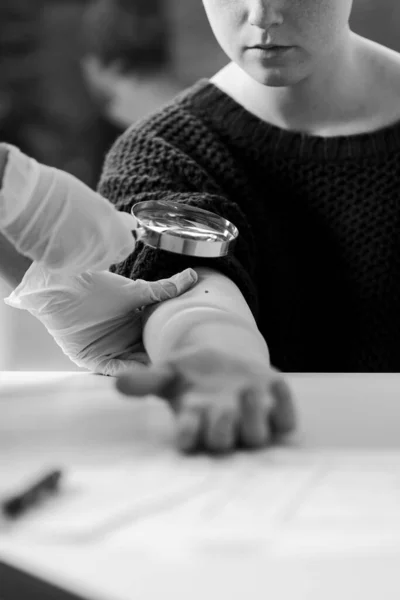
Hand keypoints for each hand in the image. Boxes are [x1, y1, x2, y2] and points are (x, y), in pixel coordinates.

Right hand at [0, 143, 135, 273]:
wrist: (28, 197)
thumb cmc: (61, 191)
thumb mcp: (95, 201)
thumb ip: (111, 219)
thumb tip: (127, 225)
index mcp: (114, 230)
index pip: (126, 248)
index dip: (118, 244)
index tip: (111, 239)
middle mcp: (102, 248)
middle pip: (107, 260)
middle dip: (100, 251)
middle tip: (83, 236)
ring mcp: (83, 260)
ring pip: (88, 265)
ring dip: (81, 256)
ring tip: (65, 236)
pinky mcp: (62, 267)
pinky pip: (68, 267)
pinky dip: (63, 258)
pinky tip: (53, 242)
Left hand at [5, 264, 197, 374]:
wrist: (62, 285)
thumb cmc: (95, 285)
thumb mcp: (135, 291)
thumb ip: (164, 290)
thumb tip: (192, 275)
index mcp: (136, 325)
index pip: (158, 339)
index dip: (171, 345)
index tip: (189, 350)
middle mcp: (125, 340)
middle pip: (148, 356)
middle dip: (162, 362)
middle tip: (181, 369)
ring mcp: (109, 351)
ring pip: (134, 366)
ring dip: (147, 371)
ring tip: (165, 375)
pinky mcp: (92, 359)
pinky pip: (113, 370)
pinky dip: (126, 373)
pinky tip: (140, 374)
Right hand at [116, 346, 295, 453]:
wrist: (225, 365)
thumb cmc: (191, 375)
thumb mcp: (168, 372)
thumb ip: (146, 380)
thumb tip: (117, 384)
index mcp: (195, 422)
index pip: (189, 439)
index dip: (187, 437)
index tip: (183, 430)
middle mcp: (224, 427)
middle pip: (224, 442)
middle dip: (221, 430)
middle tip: (218, 409)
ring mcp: (252, 420)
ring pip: (256, 436)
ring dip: (253, 418)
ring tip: (247, 392)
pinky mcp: (277, 411)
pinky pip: (286, 420)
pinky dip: (285, 405)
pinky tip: (276, 384)